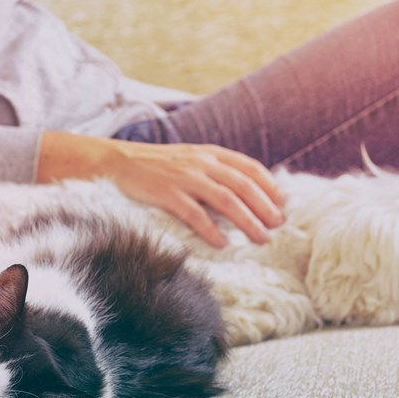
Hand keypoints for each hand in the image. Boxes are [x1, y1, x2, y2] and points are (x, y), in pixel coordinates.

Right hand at [37, 132, 284, 247]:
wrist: (115, 161)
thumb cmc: (155, 165)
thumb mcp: (189, 159)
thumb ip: (214, 170)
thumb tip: (244, 193)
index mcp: (209, 153)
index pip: (248, 167)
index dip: (269, 185)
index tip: (282, 203)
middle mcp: (200, 162)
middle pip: (242, 185)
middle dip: (263, 207)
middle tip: (277, 226)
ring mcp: (183, 177)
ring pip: (225, 199)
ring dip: (246, 220)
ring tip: (260, 238)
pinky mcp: (166, 193)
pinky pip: (194, 213)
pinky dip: (211, 229)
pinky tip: (222, 244)